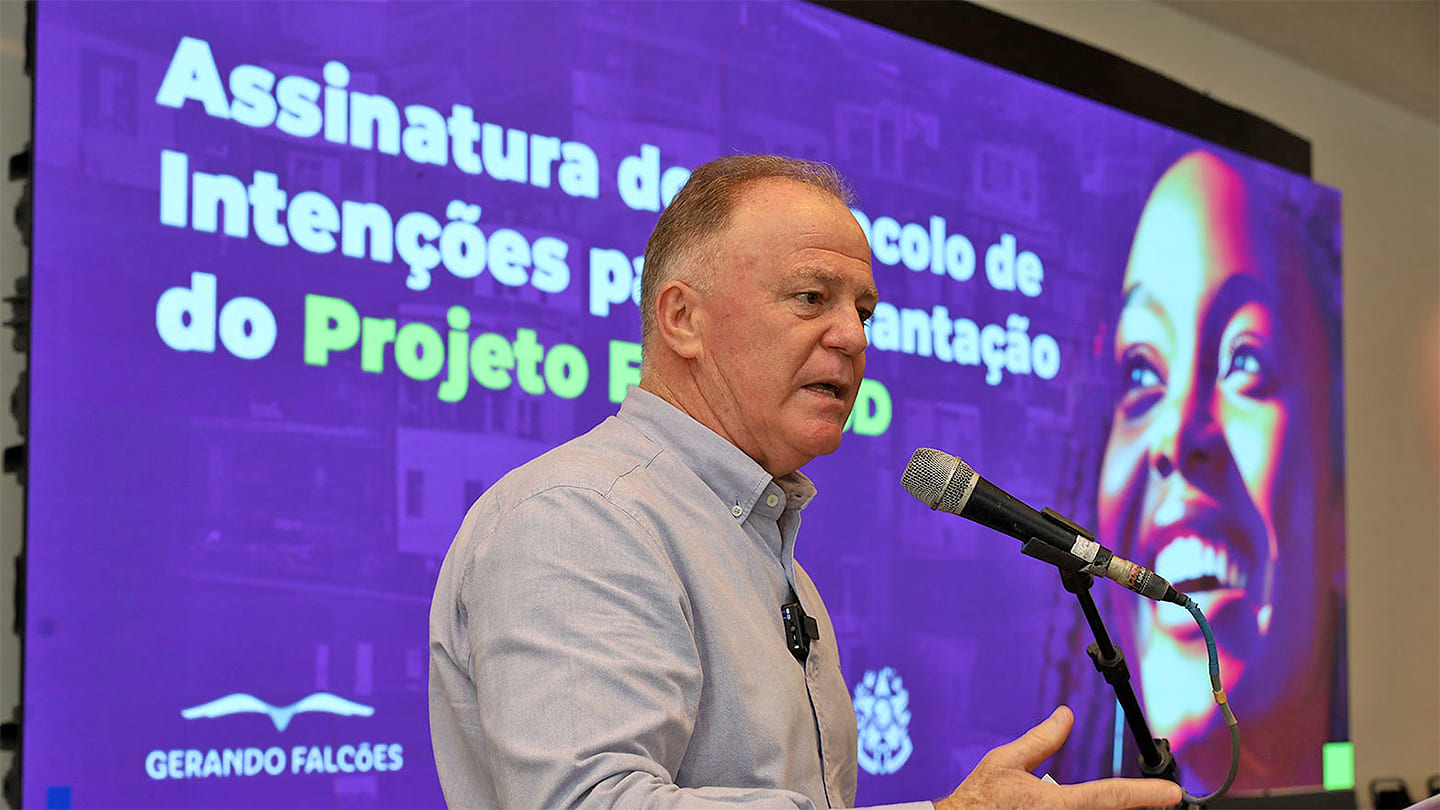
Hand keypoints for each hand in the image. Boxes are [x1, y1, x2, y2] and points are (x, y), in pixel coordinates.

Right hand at [934, 706, 1181, 809]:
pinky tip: (1086, 808)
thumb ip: (1040, 740)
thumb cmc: (979, 799)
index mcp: (1057, 804)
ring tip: (1127, 802)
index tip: (1173, 793)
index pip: (1111, 796)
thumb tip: (1065, 716)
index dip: (1146, 793)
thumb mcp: (1005, 762)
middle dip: (1133, 807)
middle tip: (1155, 799)